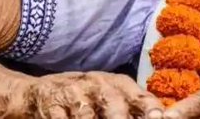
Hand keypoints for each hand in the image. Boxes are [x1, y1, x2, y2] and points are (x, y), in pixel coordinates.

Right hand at [9, 72, 164, 118]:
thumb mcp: (109, 99)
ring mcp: (73, 92)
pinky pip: (59, 118)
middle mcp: (97, 84)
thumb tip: (161, 118)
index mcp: (118, 84)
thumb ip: (133, 109)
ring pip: (85, 114)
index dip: (150, 109)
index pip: (140, 97)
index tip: (159, 118)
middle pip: (114, 103)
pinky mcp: (50, 103)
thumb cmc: (85, 99)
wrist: (37, 93)